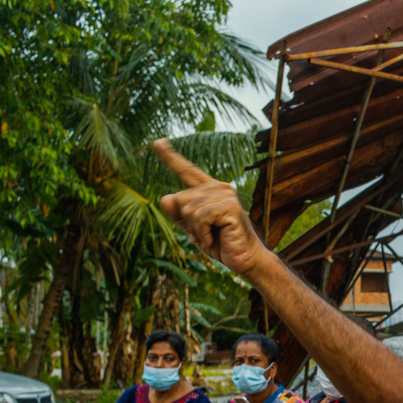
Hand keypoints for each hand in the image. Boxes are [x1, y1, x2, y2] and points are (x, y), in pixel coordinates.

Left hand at [154, 139, 268, 276]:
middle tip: (206, 233)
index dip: (170, 157)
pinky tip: (216, 239)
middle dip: (186, 222)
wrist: (244, 260)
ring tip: (213, 236)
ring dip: (196, 230)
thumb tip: (166, 198)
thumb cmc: (220, 244)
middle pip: (179, 199)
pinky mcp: (230, 206)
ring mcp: (226, 195)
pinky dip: (203, 233)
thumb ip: (178, 214)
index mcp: (209, 190)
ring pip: (188, 210)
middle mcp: (219, 188)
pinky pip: (199, 217)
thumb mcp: (193, 229)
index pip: (186, 171)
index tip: (157, 142)